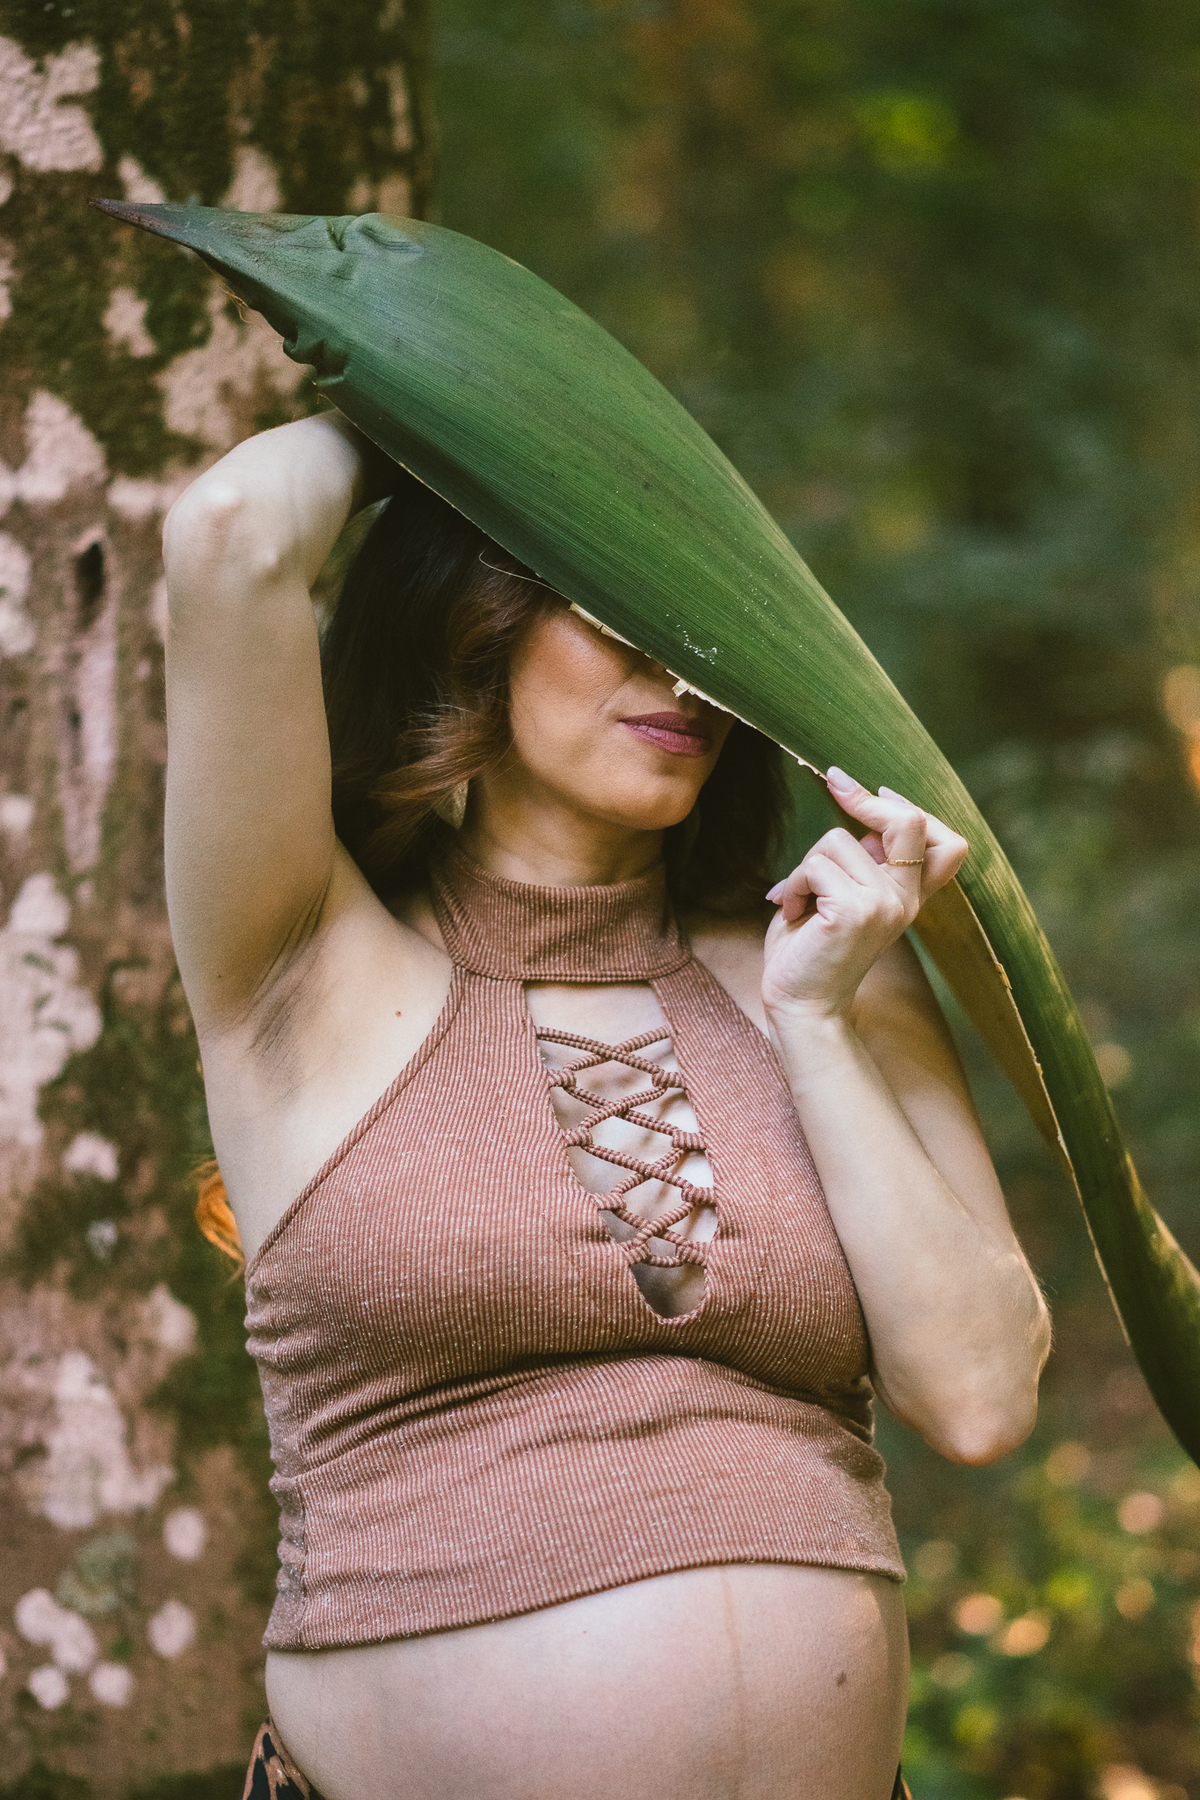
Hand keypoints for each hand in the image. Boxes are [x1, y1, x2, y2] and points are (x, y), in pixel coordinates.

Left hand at [761, 767, 967, 1023]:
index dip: (910, 808)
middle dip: (866, 799)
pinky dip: (792, 884)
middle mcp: (905, 900)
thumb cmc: (811, 949)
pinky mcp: (854, 913)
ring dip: (805, 865)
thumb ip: (861, 861)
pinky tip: (790, 911)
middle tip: (835, 783)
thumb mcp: (843, 895)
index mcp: (910, 897)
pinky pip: (815, 866)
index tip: (870, 790)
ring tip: (798, 900)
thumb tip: (863, 814)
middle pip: (909, 822)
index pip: (948, 844)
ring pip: (837, 840)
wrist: (801, 1006)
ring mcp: (884, 905)